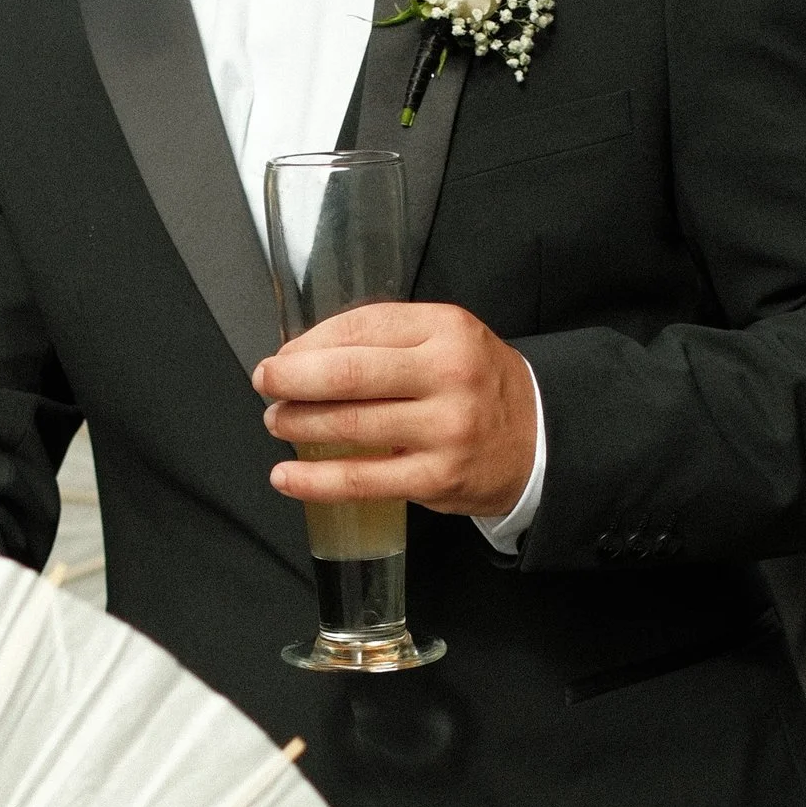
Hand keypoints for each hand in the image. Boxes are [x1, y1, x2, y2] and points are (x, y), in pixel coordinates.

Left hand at [253, 304, 537, 524]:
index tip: (284, 355)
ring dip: (298, 423)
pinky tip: (286, 475)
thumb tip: (303, 354)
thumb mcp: (446, 340)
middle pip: (350, 373)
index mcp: (446, 329)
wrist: (540, 439)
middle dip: (293, 378)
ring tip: (276, 421)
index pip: (362, 326)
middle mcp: (448, 375)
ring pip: (351, 425)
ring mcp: (444, 429)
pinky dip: (315, 480)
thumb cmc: (477, 385)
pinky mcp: (437, 478)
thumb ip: (385, 339)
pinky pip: (362, 480)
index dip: (311, 342)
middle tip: (266, 382)